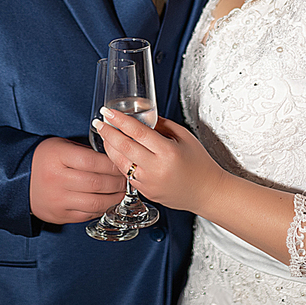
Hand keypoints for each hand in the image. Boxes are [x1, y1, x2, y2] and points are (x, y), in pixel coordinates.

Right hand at [29, 137, 126, 223]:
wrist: (19, 181)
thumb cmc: (45, 160)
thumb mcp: (61, 146)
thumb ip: (85, 152)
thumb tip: (114, 158)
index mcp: (57, 157)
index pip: (92, 161)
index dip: (112, 164)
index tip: (121, 163)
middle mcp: (56, 179)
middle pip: (97, 183)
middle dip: (118, 182)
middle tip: (127, 179)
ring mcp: (58, 200)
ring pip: (95, 202)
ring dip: (114, 198)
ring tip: (122, 192)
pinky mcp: (60, 215)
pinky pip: (88, 214)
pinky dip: (102, 209)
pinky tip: (108, 202)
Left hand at [95, 108, 225, 214]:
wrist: (207, 192)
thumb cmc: (200, 164)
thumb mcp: (185, 138)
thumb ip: (162, 125)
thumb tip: (142, 116)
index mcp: (168, 152)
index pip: (138, 132)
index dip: (120, 120)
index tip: (108, 112)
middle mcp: (156, 169)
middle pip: (124, 147)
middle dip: (108, 133)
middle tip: (98, 122)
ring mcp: (149, 183)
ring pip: (120, 163)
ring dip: (109, 147)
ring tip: (104, 135)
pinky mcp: (145, 192)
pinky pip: (126, 174)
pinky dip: (119, 161)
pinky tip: (116, 152)